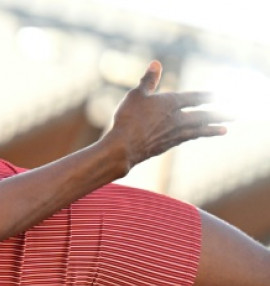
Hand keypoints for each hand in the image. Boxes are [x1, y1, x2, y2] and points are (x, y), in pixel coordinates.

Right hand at [105, 60, 229, 168]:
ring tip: (225, 130)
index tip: (217, 95)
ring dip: (213, 129)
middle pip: (203, 115)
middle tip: (236, 115)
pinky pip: (188, 138)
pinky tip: (199, 135)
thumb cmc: (128, 118)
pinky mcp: (168, 145)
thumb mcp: (136, 95)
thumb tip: (156, 63)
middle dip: (219, 114)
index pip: (194, 98)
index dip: (206, 96)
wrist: (123, 147)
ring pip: (199, 129)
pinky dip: (196, 136)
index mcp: (171, 103)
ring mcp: (174, 133)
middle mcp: (177, 118)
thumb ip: (148, 80)